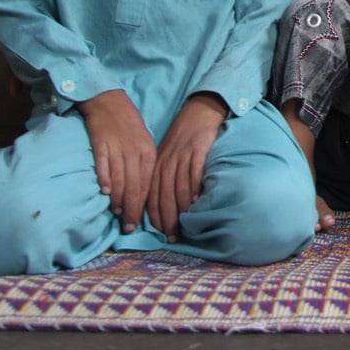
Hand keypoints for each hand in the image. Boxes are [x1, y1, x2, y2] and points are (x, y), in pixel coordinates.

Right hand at [77, 89, 155, 233]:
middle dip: (131, 208)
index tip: (137, 222)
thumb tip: (141, 195)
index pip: (146, 184)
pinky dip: (105, 179)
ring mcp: (117, 148)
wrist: (109, 102)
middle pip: (134, 185)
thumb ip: (143, 167)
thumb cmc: (128, 126)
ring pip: (120, 179)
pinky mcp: (101, 144)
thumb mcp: (144, 144)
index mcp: (148, 152)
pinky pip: (104, 165)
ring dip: (118, 198)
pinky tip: (106, 192)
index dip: (142, 205)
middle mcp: (134, 152)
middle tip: (127, 226)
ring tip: (117, 212)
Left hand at [148, 94, 227, 240]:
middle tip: (173, 237)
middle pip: (164, 197)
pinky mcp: (197, 151)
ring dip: (181, 210)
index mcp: (156, 166)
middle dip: (167, 220)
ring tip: (185, 225)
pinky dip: (194, 189)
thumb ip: (164, 178)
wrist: (198, 112)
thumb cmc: (183, 138)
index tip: (162, 234)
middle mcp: (165, 163)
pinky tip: (197, 202)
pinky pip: (193, 174)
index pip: (152, 197)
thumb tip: (166, 206)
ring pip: (177, 189)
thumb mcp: (168, 157)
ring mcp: (181, 157)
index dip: (156, 217)